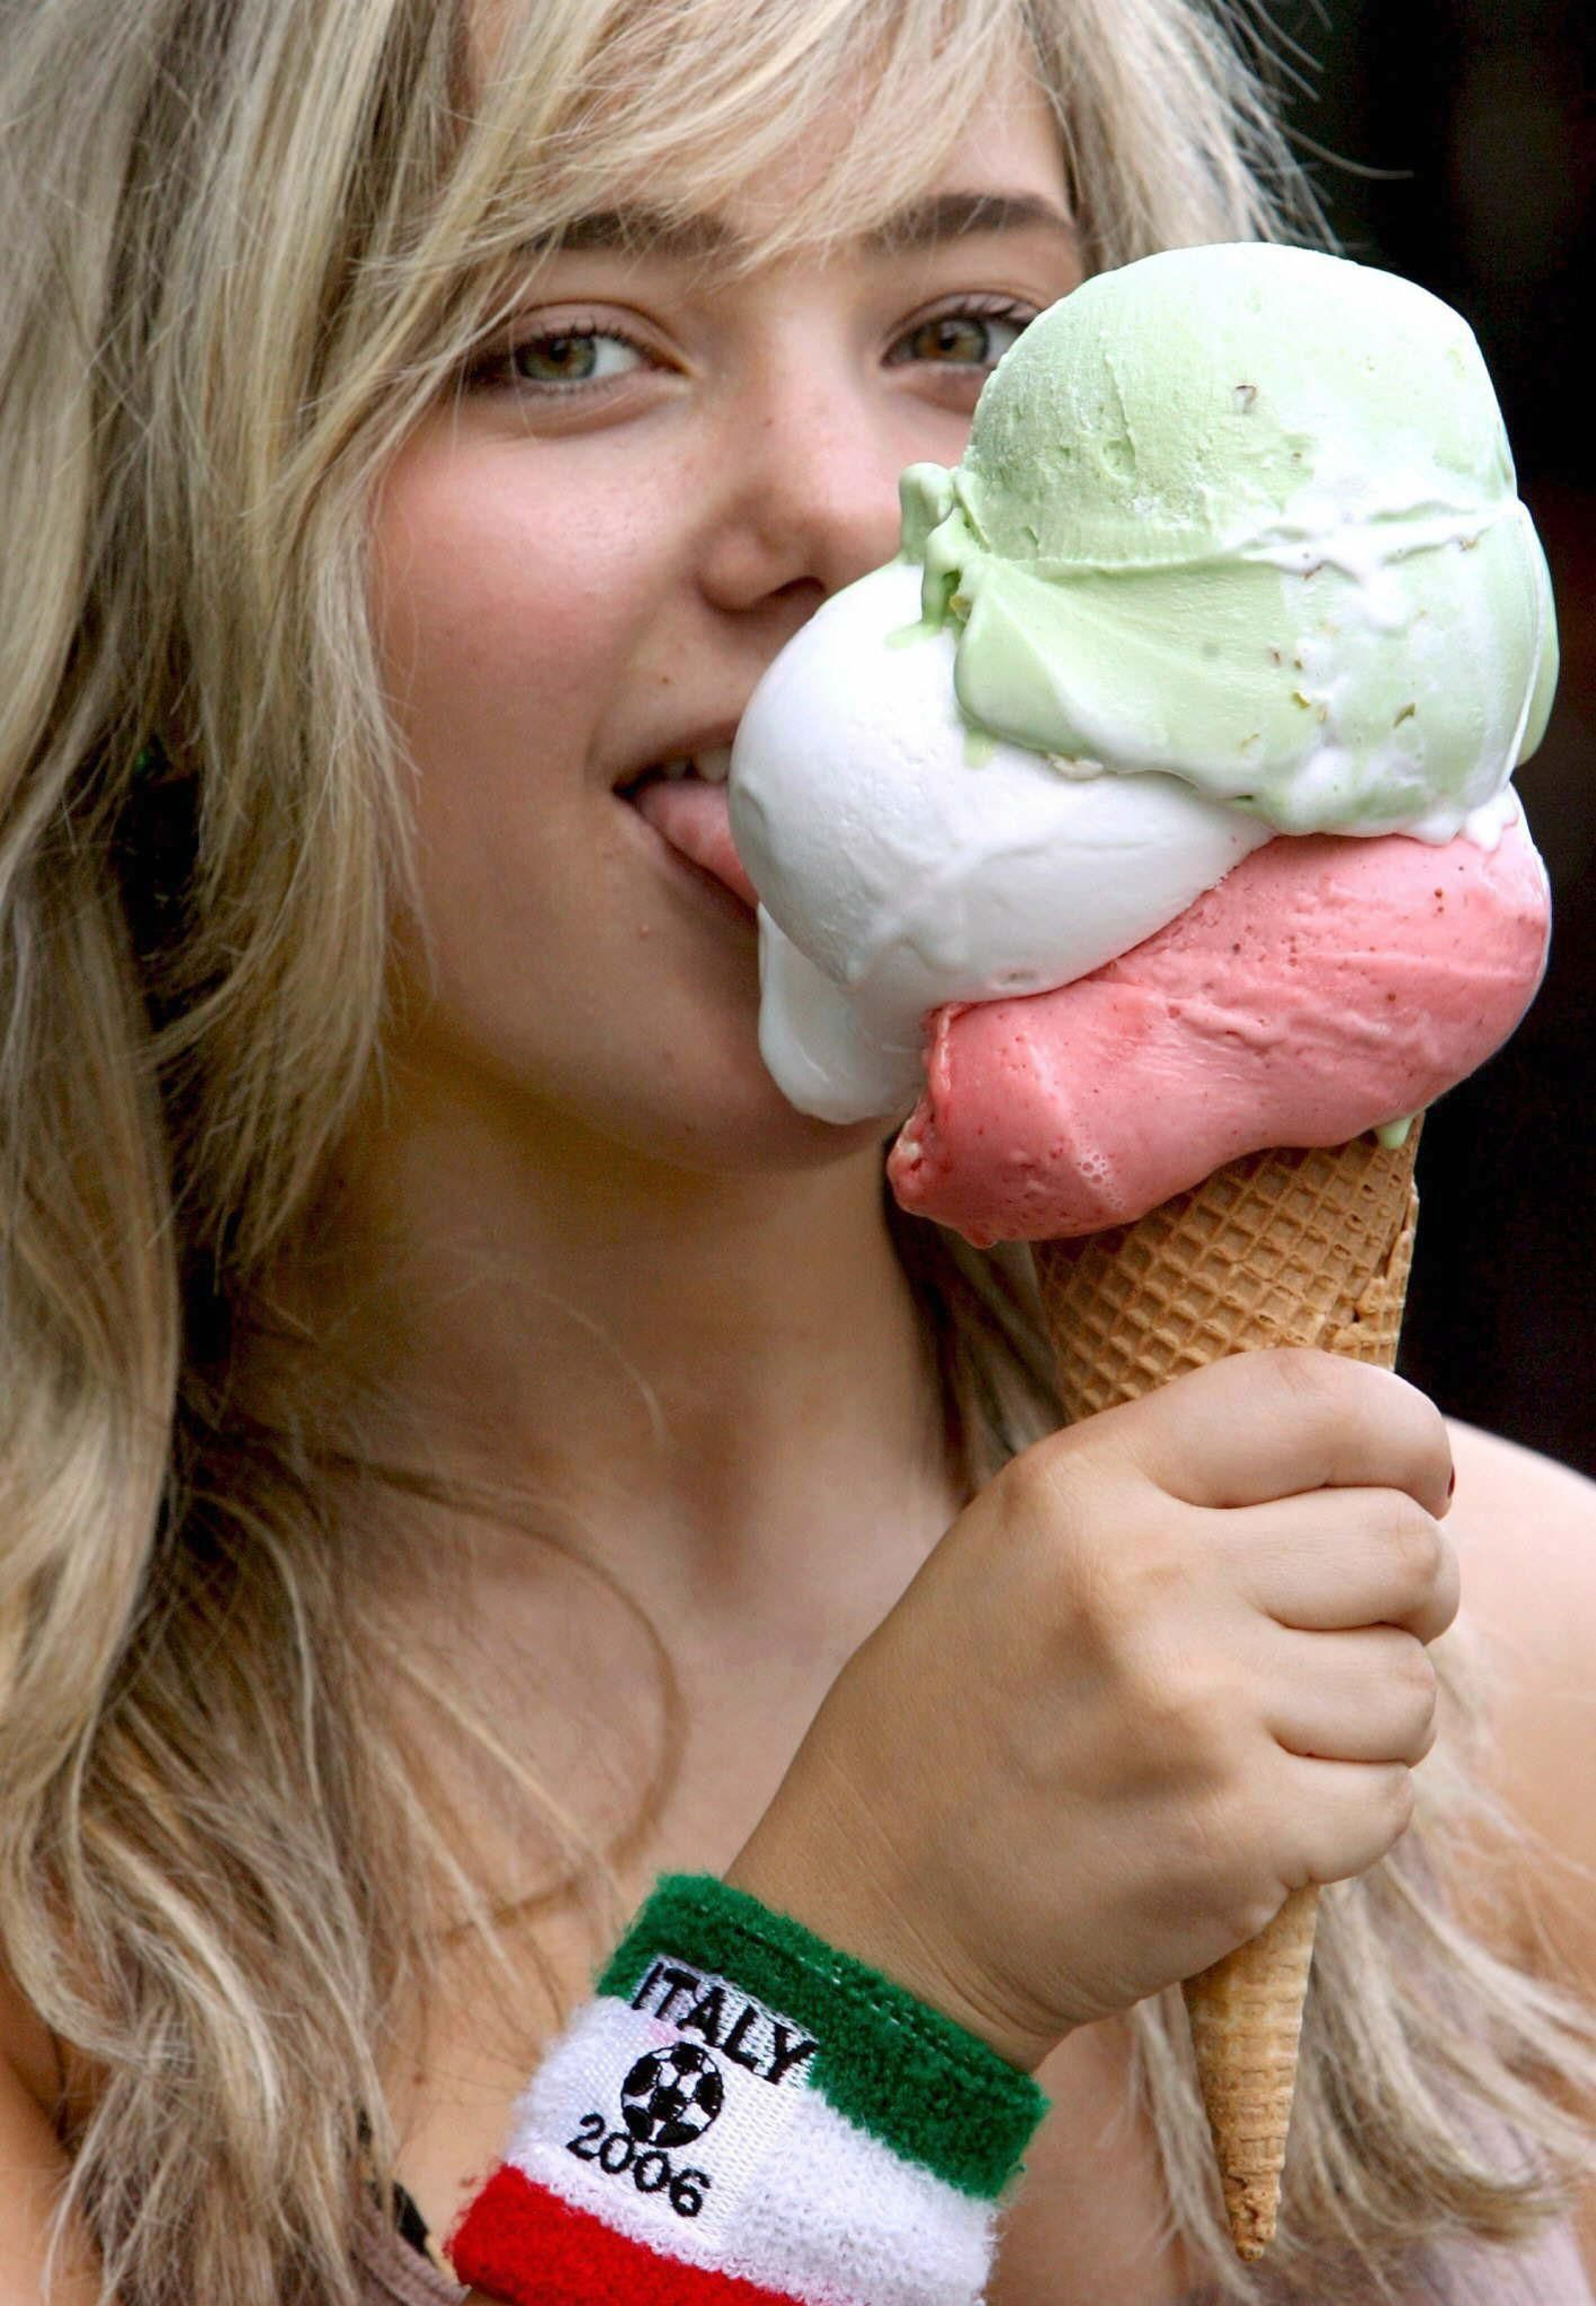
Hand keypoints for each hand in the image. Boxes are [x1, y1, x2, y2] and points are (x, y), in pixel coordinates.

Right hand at [725, 1350, 1456, 2071]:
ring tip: (1267, 1736)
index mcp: (1088, 1484)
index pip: (1317, 1402)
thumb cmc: (964, 1708)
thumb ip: (1177, 1480)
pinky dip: (1343, 1815)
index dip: (1403, 1434)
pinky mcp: (1238, 1835)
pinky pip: (1387, 1800)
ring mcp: (1197, 1711)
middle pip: (1403, 1545)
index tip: (1413, 1480)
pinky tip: (1253, 1814)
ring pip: (1408, 1684)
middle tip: (1339, 1630)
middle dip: (1404, 1593)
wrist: (877, 1903)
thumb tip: (1382, 1467)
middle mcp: (1146, 1578)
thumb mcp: (1024, 1537)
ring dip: (1366, 1718)